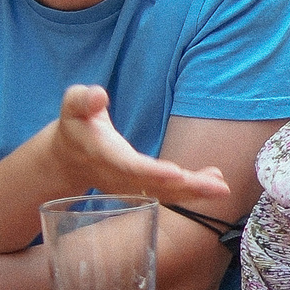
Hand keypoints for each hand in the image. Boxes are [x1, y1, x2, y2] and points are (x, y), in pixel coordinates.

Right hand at [48, 85, 232, 204]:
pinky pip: (167, 193)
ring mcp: (129, 187)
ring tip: (221, 187)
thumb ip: (83, 100)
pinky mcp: (140, 189)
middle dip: (186, 187)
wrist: (68, 159)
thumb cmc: (75, 125)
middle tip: (217, 188)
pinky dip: (191, 190)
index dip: (151, 171)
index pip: (128, 166)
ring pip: (164, 194)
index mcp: (103, 155)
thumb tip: (98, 95)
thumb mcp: (72, 105)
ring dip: (194, 192)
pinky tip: (214, 183)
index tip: (175, 173)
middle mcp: (118, 177)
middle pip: (154, 186)